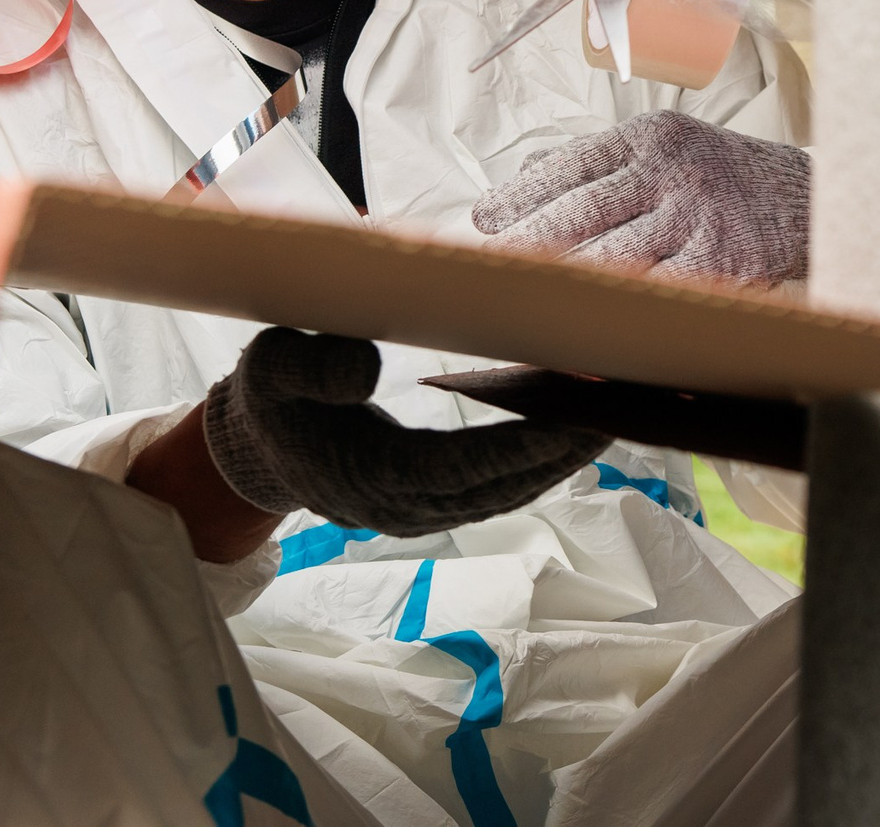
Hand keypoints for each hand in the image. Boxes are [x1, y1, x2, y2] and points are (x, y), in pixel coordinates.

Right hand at [197, 329, 607, 538]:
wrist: (257, 451)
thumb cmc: (269, 400)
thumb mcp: (269, 368)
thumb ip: (311, 366)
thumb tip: (367, 368)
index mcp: (369, 475)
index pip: (462, 466)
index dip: (523, 446)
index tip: (577, 419)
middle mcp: (404, 508)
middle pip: (501, 484)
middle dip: (564, 447)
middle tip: (623, 402)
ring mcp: (422, 513)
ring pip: (508, 491)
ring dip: (562, 455)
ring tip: (615, 407)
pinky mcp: (434, 506)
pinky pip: (497, 487)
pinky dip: (539, 458)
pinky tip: (575, 424)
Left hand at [472, 111, 811, 286]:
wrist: (806, 200)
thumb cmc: (719, 176)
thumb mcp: (665, 147)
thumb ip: (599, 160)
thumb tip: (526, 174)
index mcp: (651, 140)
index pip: (573, 165)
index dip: (522, 194)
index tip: (483, 219)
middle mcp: (673, 175)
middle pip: (583, 212)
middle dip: (527, 242)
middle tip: (487, 267)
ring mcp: (699, 221)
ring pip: (613, 259)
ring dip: (562, 284)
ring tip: (521, 300)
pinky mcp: (723, 266)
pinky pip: (659, 296)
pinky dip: (620, 314)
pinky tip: (585, 326)